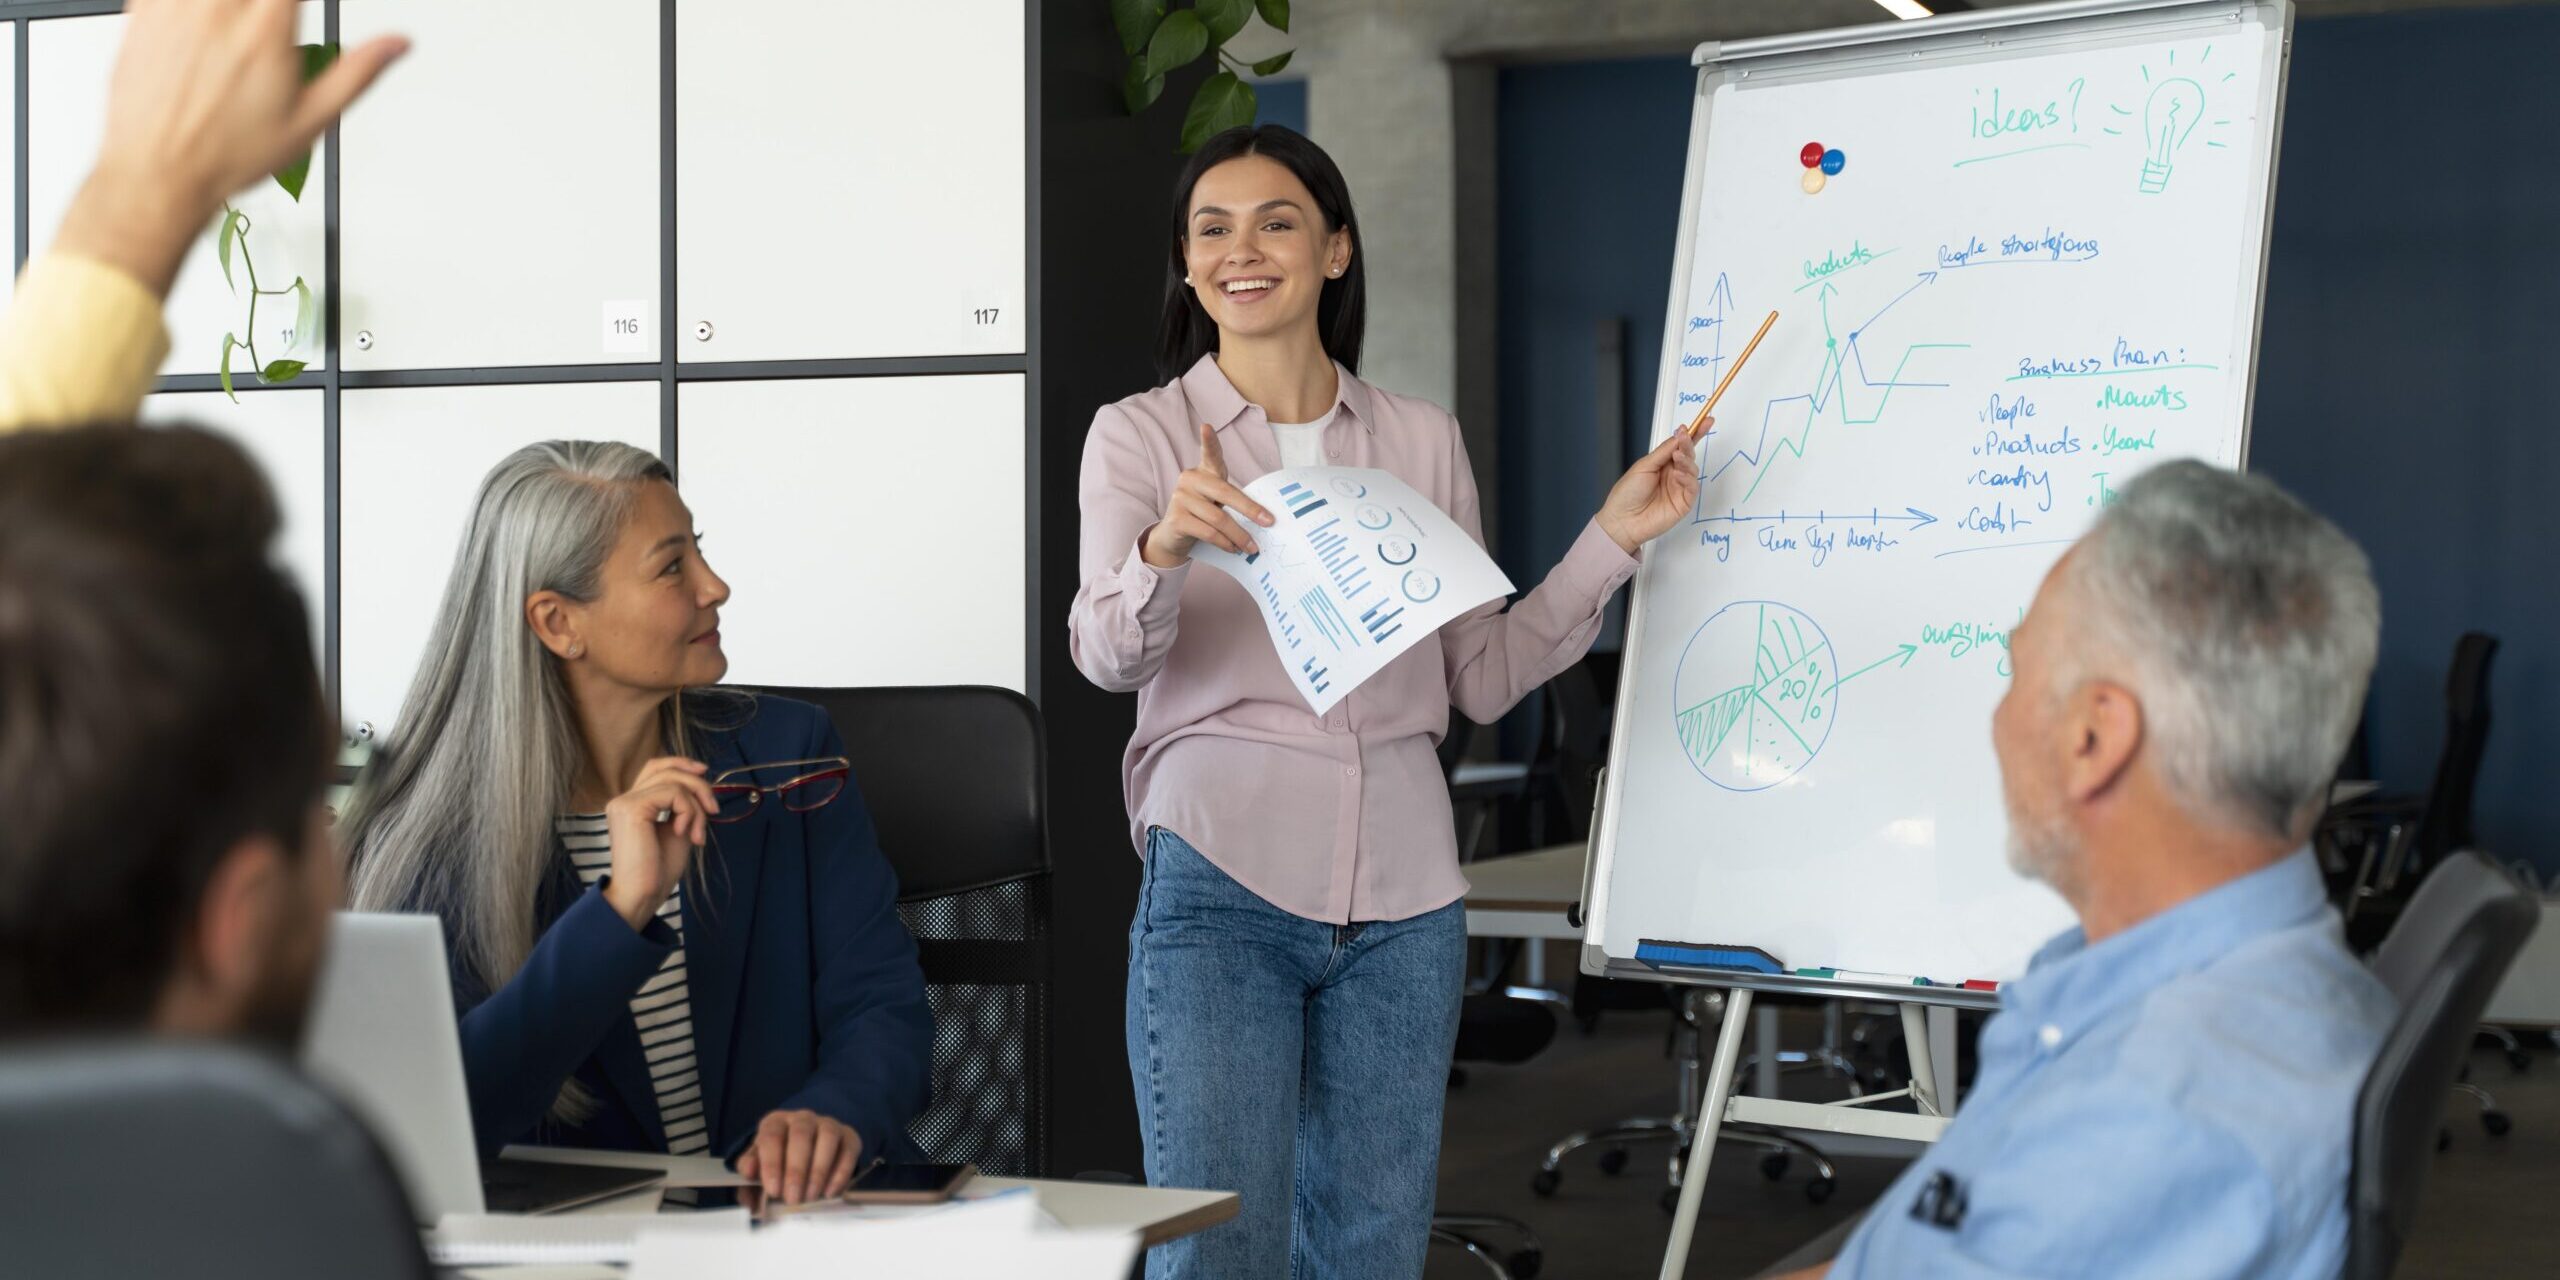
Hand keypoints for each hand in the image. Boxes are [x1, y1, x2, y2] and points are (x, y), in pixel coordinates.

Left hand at [54, 0, 408, 294]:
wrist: (158, 175)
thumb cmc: (226, 156)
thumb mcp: (311, 121)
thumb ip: (357, 72)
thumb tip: (398, 44)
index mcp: (266, 30)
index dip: (305, 1)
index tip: (306, 12)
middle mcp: (217, 11)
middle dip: (270, 8)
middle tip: (274, 26)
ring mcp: (175, 9)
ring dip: (234, 8)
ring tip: (242, 31)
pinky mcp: (142, 14)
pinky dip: (189, 5)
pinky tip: (203, 24)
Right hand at [600, 757, 715, 931]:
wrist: (642, 895)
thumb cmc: (658, 871)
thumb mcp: (678, 830)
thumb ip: (684, 807)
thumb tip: (701, 786)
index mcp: (632, 804)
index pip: (655, 767)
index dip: (680, 763)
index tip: (704, 772)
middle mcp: (623, 799)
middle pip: (667, 769)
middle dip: (698, 785)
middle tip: (714, 811)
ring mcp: (624, 802)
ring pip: (673, 781)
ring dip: (697, 806)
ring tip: (698, 833)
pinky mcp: (631, 808)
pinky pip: (673, 793)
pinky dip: (689, 811)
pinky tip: (685, 833)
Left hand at [735, 1109, 861, 1206]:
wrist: (809, 1151)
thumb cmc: (780, 1160)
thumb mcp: (760, 1163)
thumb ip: (749, 1169)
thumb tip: (749, 1172)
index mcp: (775, 1122)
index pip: (771, 1136)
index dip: (772, 1164)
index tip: (773, 1190)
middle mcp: (802, 1119)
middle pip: (800, 1135)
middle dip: (796, 1170)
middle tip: (792, 1198)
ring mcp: (828, 1125)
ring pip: (827, 1138)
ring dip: (819, 1171)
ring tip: (810, 1196)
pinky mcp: (848, 1137)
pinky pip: (847, 1151)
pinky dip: (840, 1173)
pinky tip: (830, 1192)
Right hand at [1140, 423, 1276, 567]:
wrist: (1173, 537)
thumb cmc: (1202, 515)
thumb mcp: (1217, 502)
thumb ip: (1233, 500)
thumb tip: (1264, 517)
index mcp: (1203, 471)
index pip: (1209, 454)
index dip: (1209, 441)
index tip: (1207, 426)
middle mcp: (1189, 479)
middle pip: (1225, 493)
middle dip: (1251, 509)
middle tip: (1269, 522)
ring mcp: (1180, 498)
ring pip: (1219, 518)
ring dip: (1240, 536)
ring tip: (1252, 547)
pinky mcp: (1176, 519)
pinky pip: (1208, 532)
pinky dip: (1225, 543)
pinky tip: (1233, 549)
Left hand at [1595, 416, 1708, 554]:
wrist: (1622, 520)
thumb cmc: (1627, 494)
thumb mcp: (1644, 465)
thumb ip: (1663, 451)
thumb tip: (1679, 436)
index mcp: (1662, 463)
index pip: (1681, 446)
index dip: (1694, 433)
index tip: (1705, 420)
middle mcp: (1672, 474)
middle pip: (1688, 454)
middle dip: (1690, 443)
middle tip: (1686, 435)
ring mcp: (1679, 488)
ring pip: (1692, 469)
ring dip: (1687, 460)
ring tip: (1677, 456)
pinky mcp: (1684, 502)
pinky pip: (1692, 486)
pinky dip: (1687, 478)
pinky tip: (1678, 474)